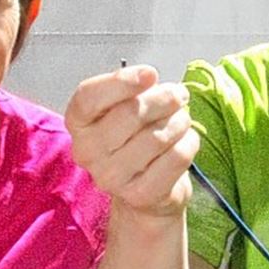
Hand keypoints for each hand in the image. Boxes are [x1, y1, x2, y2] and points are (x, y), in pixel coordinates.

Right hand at [66, 64, 198, 217]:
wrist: (146, 190)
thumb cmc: (135, 139)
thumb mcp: (125, 107)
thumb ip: (131, 90)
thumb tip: (150, 78)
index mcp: (79, 124)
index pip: (90, 98)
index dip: (122, 82)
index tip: (150, 74)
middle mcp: (88, 153)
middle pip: (130, 114)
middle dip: (163, 99)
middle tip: (178, 96)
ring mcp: (112, 178)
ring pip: (158, 136)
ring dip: (180, 121)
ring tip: (181, 120)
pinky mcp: (140, 194)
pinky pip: (176, 157)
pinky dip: (189, 143)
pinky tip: (184, 141)